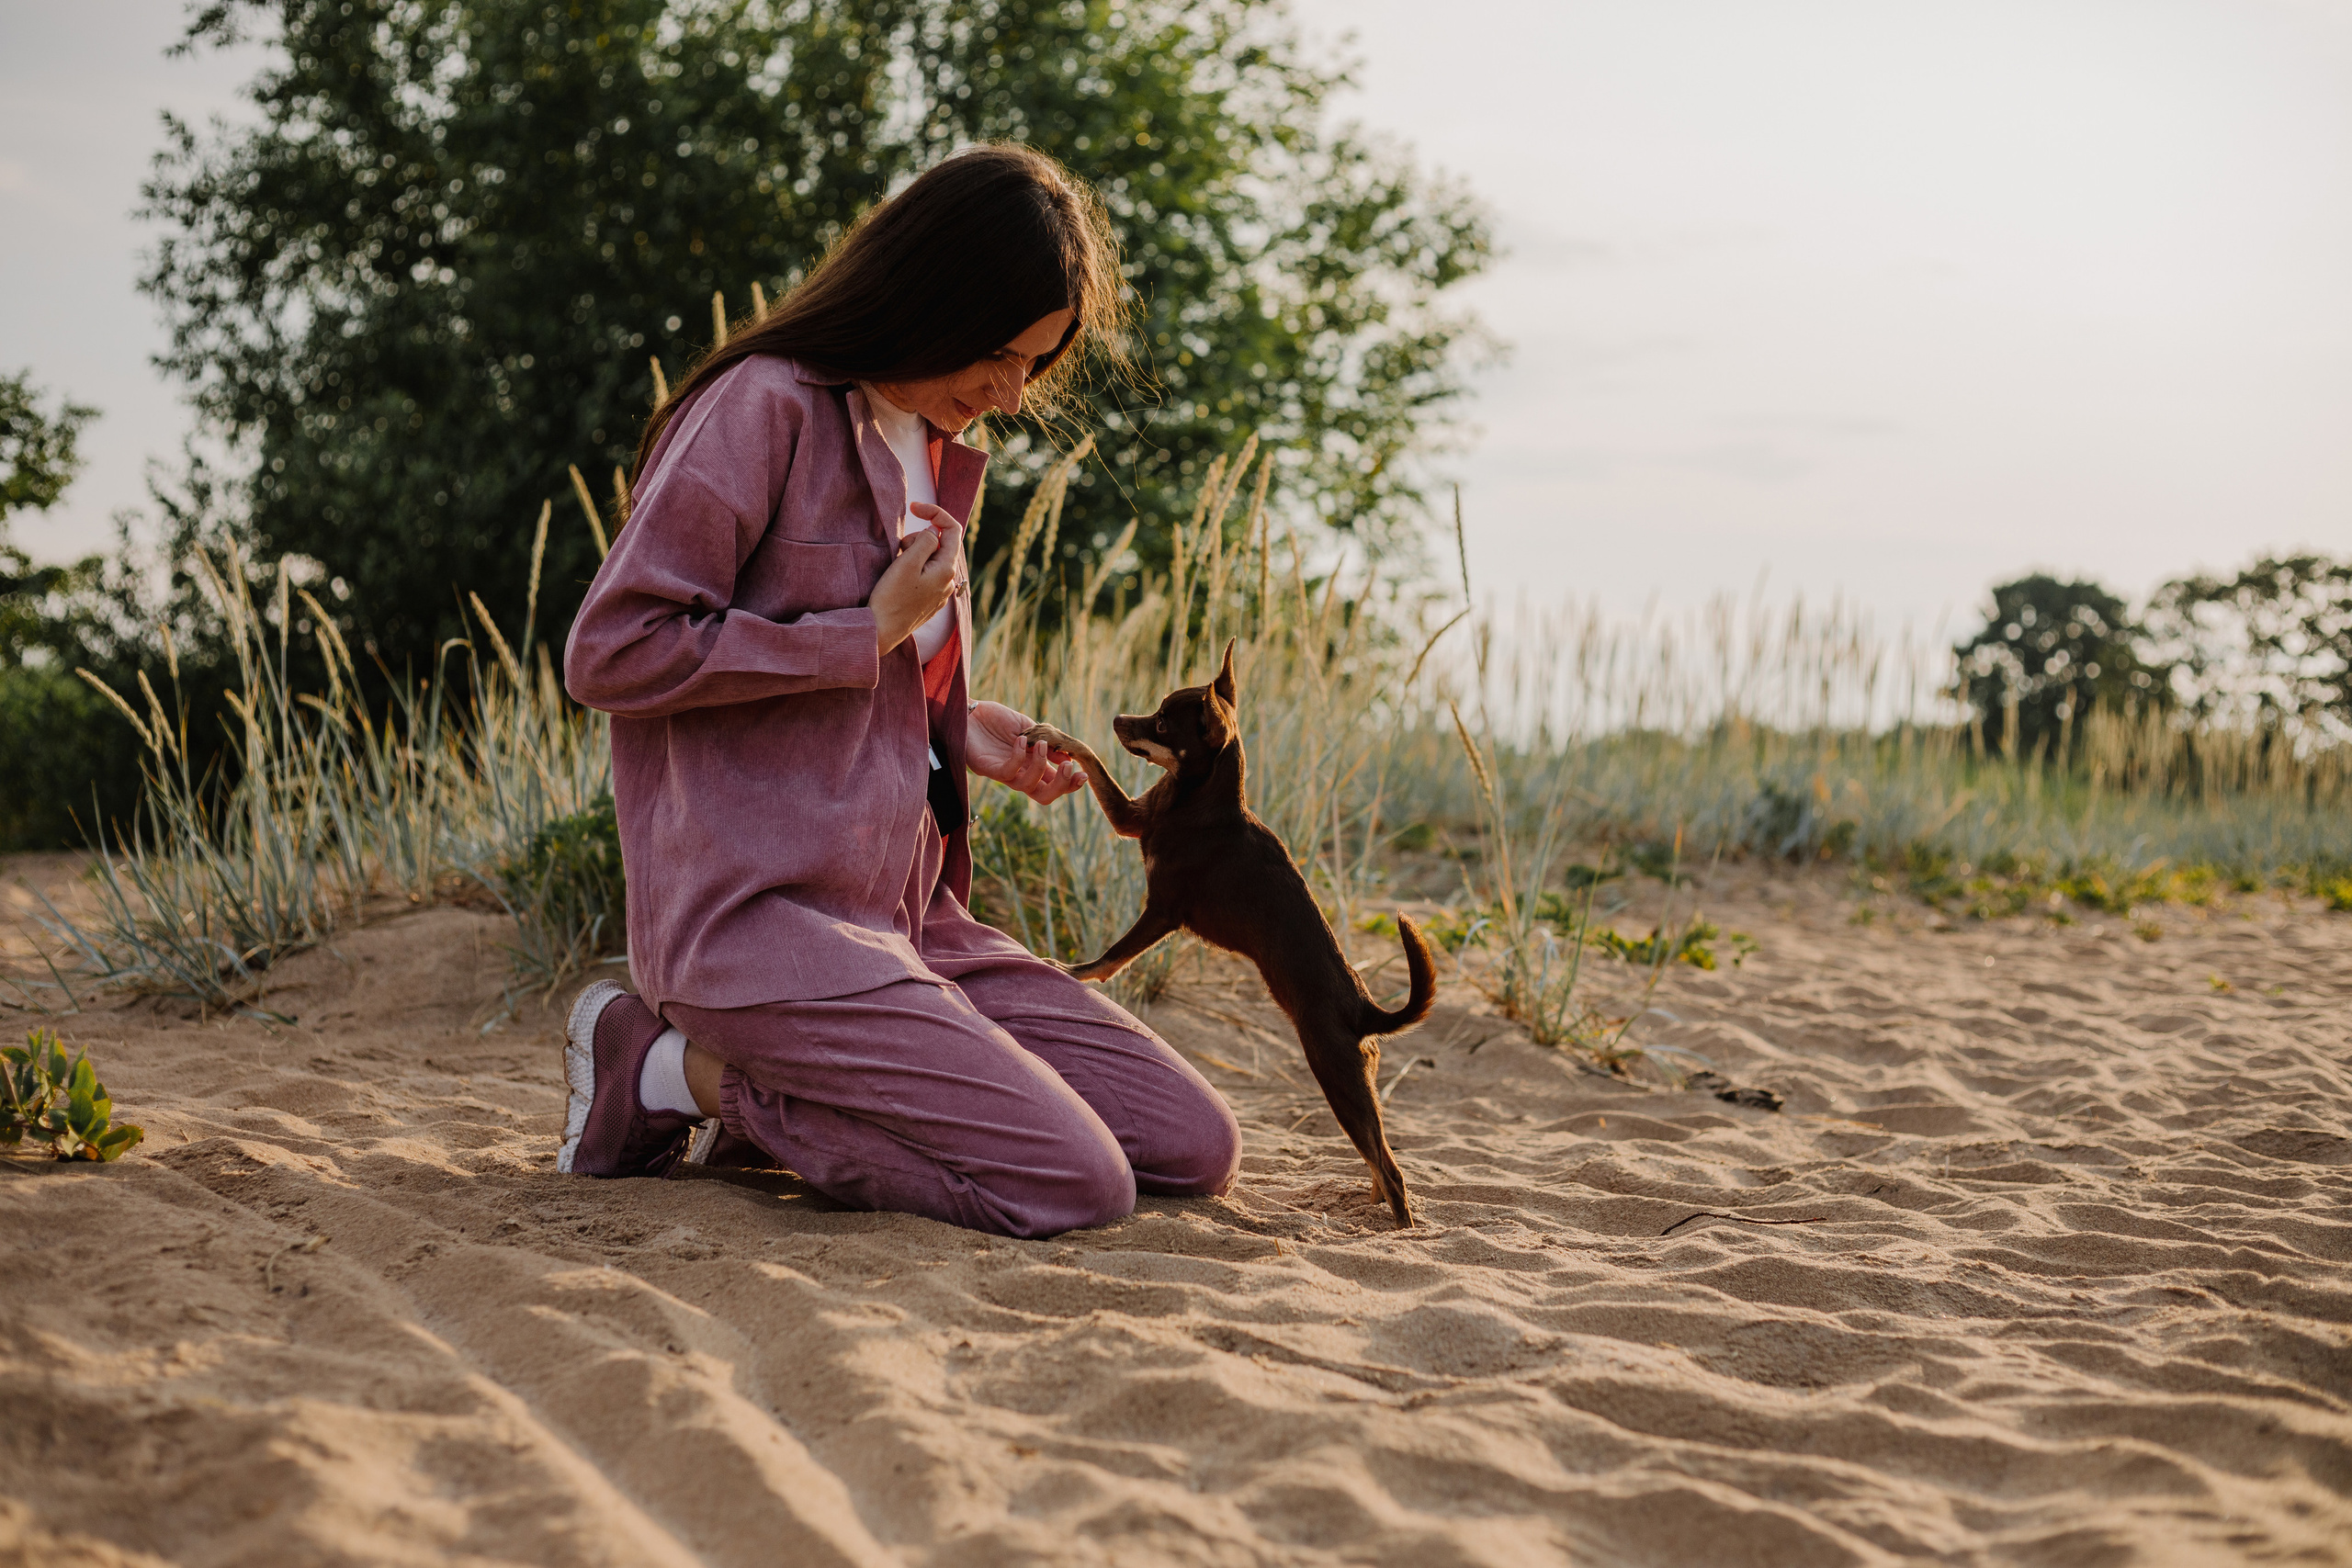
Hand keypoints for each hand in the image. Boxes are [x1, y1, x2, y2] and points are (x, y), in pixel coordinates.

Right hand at [871, 503, 963, 653]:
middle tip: (898, 549)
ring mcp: (940, 592)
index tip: (914, 508)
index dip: (935, 512)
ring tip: (897, 567)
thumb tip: (933, 532)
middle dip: (918, 538)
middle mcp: (949, 581)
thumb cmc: (891, 598)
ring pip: (931, 558)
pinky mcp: (929, 600)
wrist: (881, 631)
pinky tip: (899, 579)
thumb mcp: (907, 562)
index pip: (952, 529)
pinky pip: (926, 573)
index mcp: (947, 569)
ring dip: (914, 553)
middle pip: (940, 543)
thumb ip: (924, 541)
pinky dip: (914, 567)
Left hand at [968, 700, 1085, 803]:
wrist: (969, 709)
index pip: (1054, 783)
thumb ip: (1047, 742)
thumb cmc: (996, 719)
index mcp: (1030, 766)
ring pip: (1026, 787)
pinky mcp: (985, 768)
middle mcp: (1018, 774)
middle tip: (1067, 766)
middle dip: (1060, 786)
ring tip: (1040, 744)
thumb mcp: (1028, 728)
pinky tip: (1020, 739)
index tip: (1084, 774)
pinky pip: (1007, 773)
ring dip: (1040, 766)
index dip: (1070, 784)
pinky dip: (1018, 757)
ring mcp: (1001, 773)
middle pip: (1043, 796)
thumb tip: (1068, 755)